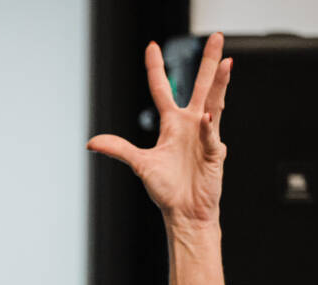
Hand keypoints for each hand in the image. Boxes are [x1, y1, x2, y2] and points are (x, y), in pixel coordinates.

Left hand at [87, 32, 232, 229]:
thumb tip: (91, 142)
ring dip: (220, 83)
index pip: (162, 89)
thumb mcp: (139, 164)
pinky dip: (207, 128)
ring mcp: (206, 136)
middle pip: (200, 86)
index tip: (152, 47)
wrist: (185, 212)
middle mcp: (190, 125)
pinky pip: (211, 136)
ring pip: (215, 102)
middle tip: (216, 37)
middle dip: (209, 62)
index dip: (156, 68)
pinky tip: (205, 118)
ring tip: (226, 63)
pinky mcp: (215, 152)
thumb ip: (118, 149)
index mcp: (171, 125)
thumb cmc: (166, 190)